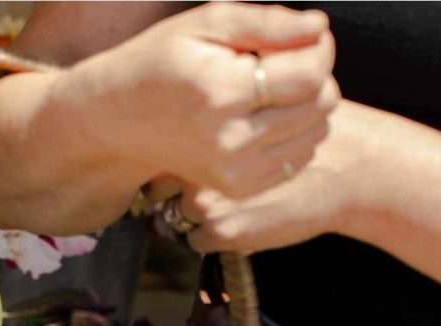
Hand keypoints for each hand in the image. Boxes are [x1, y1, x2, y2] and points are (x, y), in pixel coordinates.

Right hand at [63, 2, 339, 197]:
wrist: (119, 121)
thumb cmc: (162, 62)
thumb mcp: (206, 24)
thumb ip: (267, 23)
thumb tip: (320, 27)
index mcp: (222, 94)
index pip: (310, 76)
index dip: (320, 50)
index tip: (307, 37)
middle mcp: (231, 141)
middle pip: (320, 106)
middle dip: (316, 76)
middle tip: (287, 61)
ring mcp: (235, 172)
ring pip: (316, 133)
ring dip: (308, 106)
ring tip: (273, 90)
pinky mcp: (239, 187)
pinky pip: (298, 158)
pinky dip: (294, 134)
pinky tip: (265, 117)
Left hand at [163, 100, 373, 253]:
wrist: (345, 168)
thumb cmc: (304, 132)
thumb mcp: (254, 111)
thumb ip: (214, 126)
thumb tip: (179, 141)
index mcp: (200, 130)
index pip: (159, 152)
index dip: (172, 161)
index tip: (185, 163)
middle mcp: (194, 166)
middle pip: (159, 188)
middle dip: (176, 191)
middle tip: (205, 187)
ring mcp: (206, 202)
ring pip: (176, 217)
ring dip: (195, 216)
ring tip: (230, 203)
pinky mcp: (224, 232)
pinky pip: (198, 241)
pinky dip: (213, 236)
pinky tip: (242, 220)